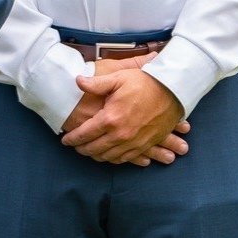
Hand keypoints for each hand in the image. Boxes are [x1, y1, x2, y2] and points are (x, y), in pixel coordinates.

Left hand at [60, 66, 185, 164]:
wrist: (172, 90)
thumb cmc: (144, 81)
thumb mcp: (118, 77)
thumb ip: (95, 83)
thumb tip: (77, 81)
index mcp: (111, 118)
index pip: (85, 134)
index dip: (73, 138)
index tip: (65, 140)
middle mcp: (120, 135)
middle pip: (95, 149)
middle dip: (82, 149)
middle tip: (75, 147)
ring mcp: (133, 142)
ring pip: (109, 157)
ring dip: (96, 156)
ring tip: (89, 151)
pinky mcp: (144, 145)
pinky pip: (125, 159)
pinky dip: (114, 159)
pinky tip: (109, 156)